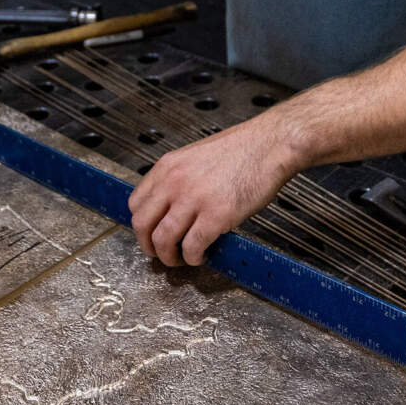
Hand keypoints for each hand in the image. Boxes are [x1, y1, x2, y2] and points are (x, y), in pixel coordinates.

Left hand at [127, 119, 302, 266]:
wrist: (269, 145)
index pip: (135, 204)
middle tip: (162, 254)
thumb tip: (171, 207)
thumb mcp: (195, 156)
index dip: (143, 225)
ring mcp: (194, 199)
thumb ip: (178, 179)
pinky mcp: (216, 215)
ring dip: (170, 257)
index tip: (152, 234)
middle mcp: (174, 182)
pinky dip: (194, 258)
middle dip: (149, 246)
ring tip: (183, 259)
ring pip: (163, 240)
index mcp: (167, 167)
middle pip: (142, 225)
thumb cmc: (241, 150)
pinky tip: (202, 255)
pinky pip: (192, 247)